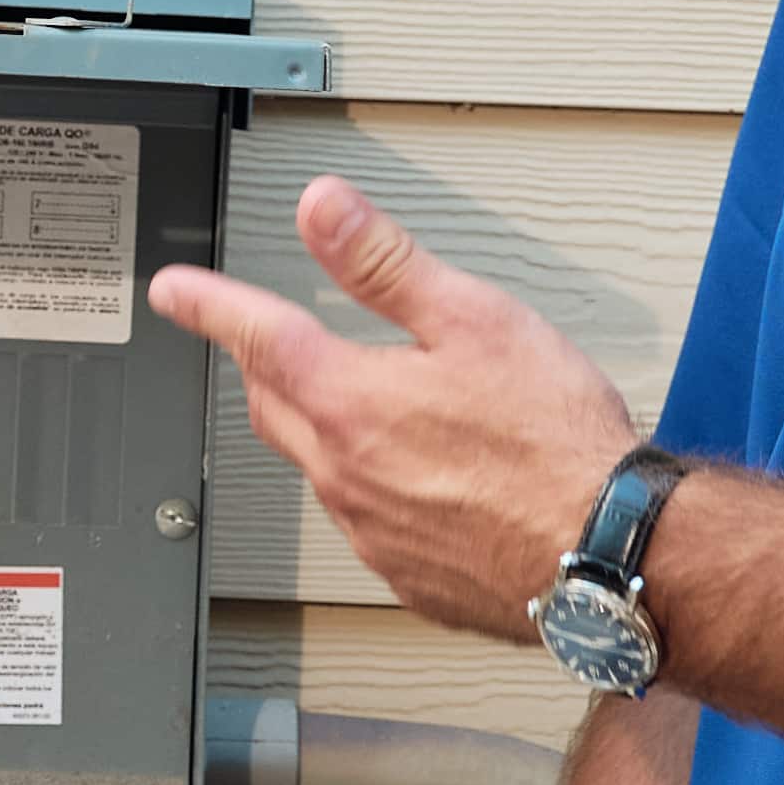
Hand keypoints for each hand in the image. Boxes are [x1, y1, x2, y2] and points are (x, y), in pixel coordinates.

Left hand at [150, 173, 640, 638]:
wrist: (611, 553)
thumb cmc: (558, 444)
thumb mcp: (473, 321)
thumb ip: (385, 262)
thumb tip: (322, 208)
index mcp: (349, 401)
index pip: (255, 336)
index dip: (207, 305)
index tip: (173, 293)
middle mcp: (343, 473)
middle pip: (273, 405)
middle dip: (263, 365)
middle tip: (266, 339)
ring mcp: (371, 532)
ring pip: (318, 467)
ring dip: (324, 428)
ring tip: (366, 404)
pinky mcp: (408, 576)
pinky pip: (365, 523)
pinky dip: (374, 488)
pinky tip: (420, 479)